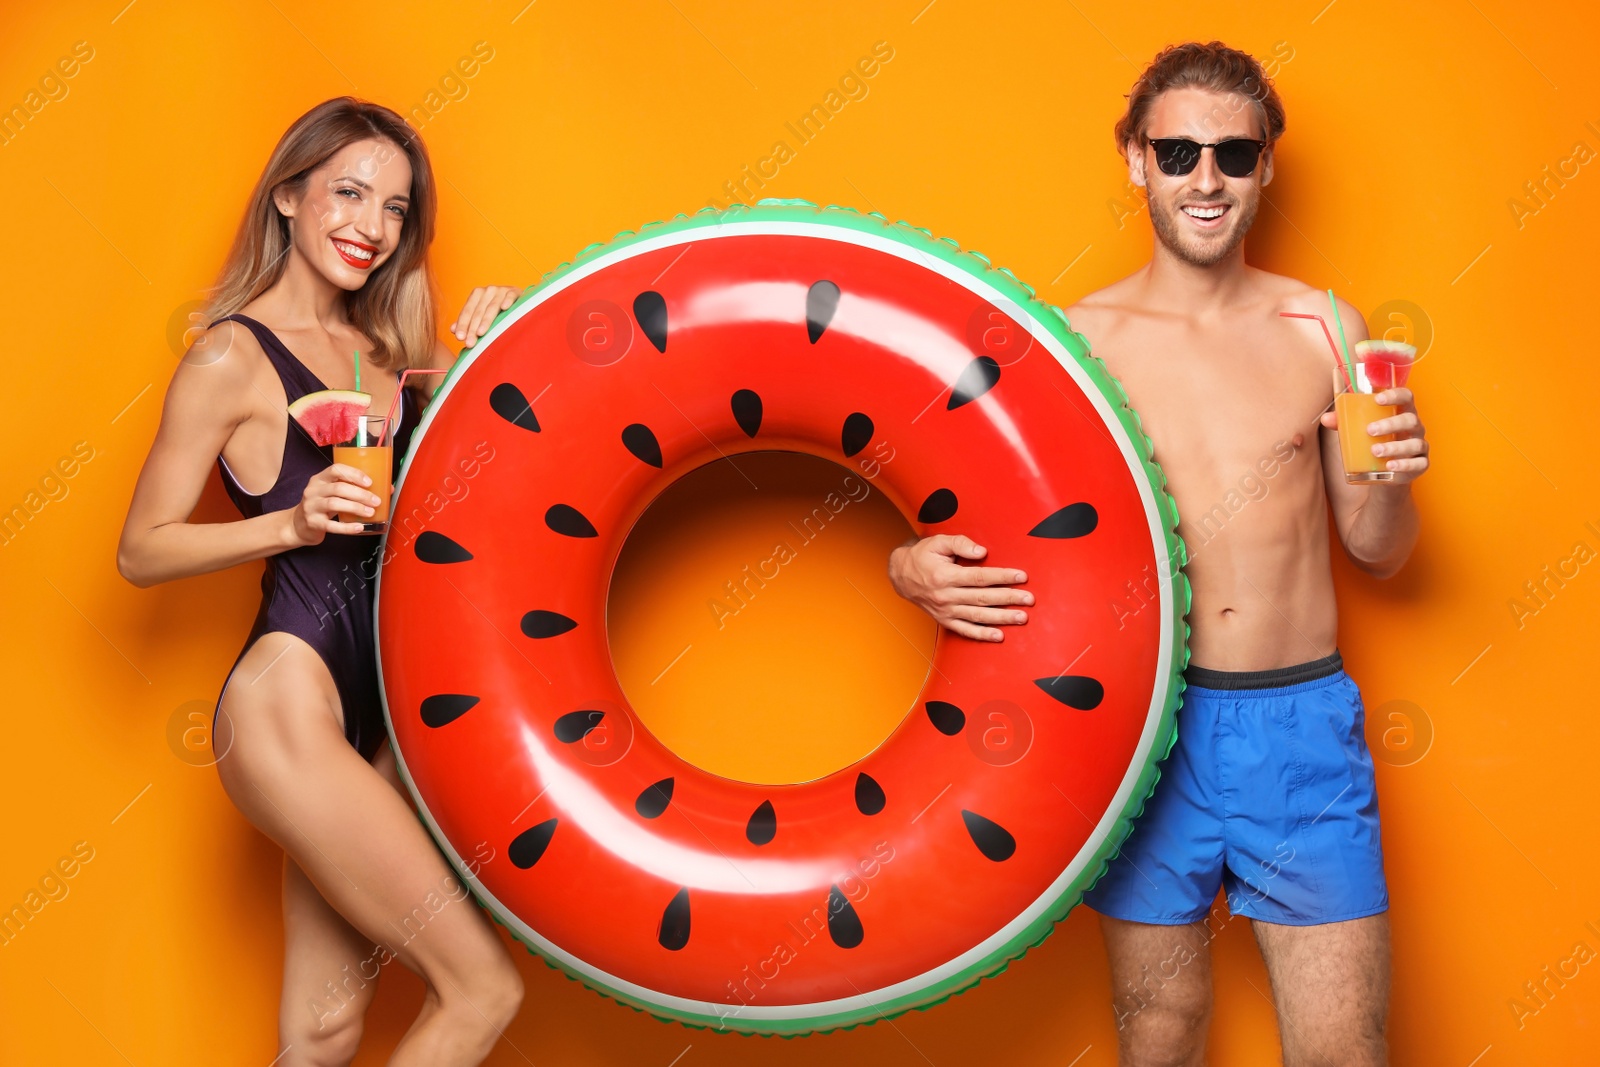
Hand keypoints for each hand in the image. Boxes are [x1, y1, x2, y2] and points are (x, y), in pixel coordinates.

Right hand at [289, 464, 382, 545]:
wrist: (298, 525)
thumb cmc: (321, 506)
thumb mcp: (332, 493)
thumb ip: (352, 489)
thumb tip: (387, 489)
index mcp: (319, 479)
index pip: (335, 469)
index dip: (353, 474)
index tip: (369, 482)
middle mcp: (313, 490)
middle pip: (338, 488)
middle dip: (360, 494)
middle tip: (376, 501)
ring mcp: (311, 507)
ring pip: (335, 504)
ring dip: (356, 507)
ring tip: (370, 512)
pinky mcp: (313, 523)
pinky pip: (332, 525)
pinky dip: (347, 527)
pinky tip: (359, 527)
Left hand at [451, 286, 522, 346]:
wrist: (519, 300)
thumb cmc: (498, 310)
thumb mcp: (482, 314)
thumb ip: (468, 321)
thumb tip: (453, 330)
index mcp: (477, 295)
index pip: (467, 311)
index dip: (463, 324)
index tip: (460, 338)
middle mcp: (488, 291)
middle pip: (478, 311)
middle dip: (472, 328)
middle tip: (470, 342)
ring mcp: (501, 290)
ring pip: (492, 307)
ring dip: (486, 320)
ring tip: (481, 333)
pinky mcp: (515, 291)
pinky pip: (510, 296)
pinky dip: (508, 301)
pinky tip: (505, 308)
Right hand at [887, 534, 1032, 641]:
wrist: (900, 576)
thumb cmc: (922, 556)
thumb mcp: (937, 542)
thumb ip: (959, 544)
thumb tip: (981, 552)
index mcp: (946, 576)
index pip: (980, 577)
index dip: (1002, 577)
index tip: (1021, 576)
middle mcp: (946, 596)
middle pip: (983, 598)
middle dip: (1009, 598)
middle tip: (1029, 599)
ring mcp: (946, 611)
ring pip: (978, 616)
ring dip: (1002, 618)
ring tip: (1022, 617)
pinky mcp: (945, 620)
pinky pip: (965, 630)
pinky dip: (982, 635)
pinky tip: (999, 636)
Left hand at [1318, 386, 1429, 484]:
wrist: (1384, 473)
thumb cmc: (1373, 442)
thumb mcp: (1357, 431)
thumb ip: (1343, 423)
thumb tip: (1325, 418)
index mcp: (1401, 412)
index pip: (1406, 397)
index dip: (1395, 395)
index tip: (1378, 399)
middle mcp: (1414, 427)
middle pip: (1410, 420)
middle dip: (1390, 424)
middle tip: (1369, 430)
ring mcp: (1419, 446)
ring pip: (1414, 443)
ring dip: (1395, 447)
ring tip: (1375, 451)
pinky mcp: (1420, 464)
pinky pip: (1418, 464)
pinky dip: (1405, 465)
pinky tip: (1390, 466)